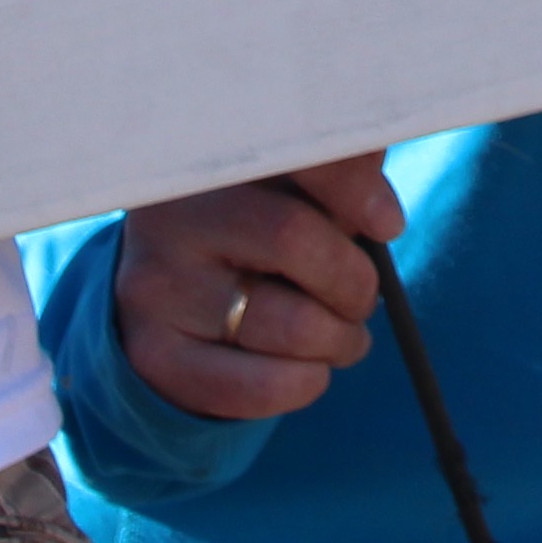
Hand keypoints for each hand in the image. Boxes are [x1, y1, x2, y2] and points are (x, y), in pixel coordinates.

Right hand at [116, 156, 406, 421]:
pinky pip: (262, 387)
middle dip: (354, 282)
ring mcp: (153, 287)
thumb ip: (342, 169)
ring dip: (340, 341)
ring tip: (339, 334)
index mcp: (213, 157)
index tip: (388, 223)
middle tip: (361, 296)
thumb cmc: (259, 224)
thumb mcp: (294, 183)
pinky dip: (307, 383)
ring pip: (292, 326)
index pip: (296, 155)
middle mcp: (169, 216)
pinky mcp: (153, 355)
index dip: (355, 189)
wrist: (171, 292)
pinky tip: (306, 367)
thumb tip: (382, 215)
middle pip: (296, 240)